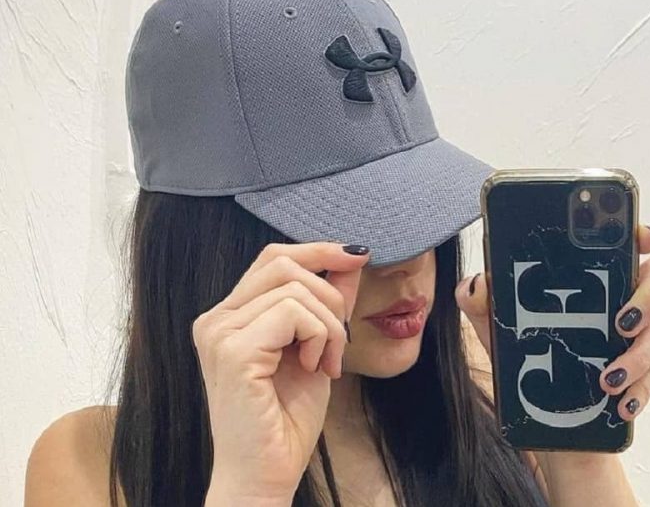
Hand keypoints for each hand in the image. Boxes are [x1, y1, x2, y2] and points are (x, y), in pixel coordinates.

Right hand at [193, 242, 366, 504]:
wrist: (264, 475)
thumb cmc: (286, 421)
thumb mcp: (317, 348)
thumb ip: (326, 304)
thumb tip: (351, 259)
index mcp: (228, 317)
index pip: (273, 258)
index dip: (318, 250)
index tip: (358, 256)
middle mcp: (215, 319)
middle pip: (282, 262)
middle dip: (330, 294)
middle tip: (338, 341)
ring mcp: (219, 333)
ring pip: (296, 289)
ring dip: (330, 326)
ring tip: (327, 363)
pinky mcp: (233, 351)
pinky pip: (294, 313)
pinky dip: (321, 338)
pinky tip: (316, 369)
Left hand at [456, 224, 649, 420]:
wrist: (538, 411)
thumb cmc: (525, 353)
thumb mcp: (497, 324)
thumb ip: (481, 299)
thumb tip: (478, 285)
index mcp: (595, 277)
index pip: (627, 244)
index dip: (641, 235)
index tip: (645, 239)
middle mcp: (623, 301)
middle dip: (648, 297)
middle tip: (622, 321)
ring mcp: (636, 338)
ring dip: (637, 356)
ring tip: (607, 378)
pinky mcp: (640, 375)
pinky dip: (638, 392)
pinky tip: (620, 404)